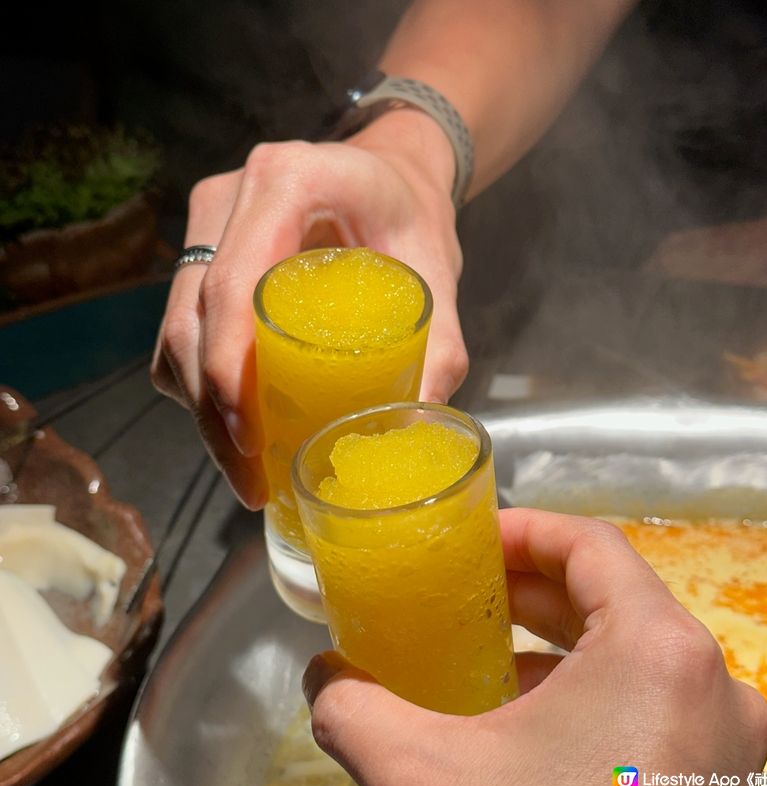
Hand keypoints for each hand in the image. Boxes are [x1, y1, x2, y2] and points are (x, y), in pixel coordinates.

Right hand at [150, 109, 465, 507]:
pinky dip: (197, 383)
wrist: (388, 175)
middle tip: (251, 480)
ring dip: (200, 406)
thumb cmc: (412, 215)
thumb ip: (440, 347)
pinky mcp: (204, 252)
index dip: (228, 369)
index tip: (251, 438)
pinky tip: (234, 423)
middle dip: (213, 411)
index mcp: (286, 181)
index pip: (232, 284)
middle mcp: (231, 198)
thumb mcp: (435, 270)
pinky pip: (179, 326)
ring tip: (246, 469)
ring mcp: (209, 224)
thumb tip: (415, 432)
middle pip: (192, 318)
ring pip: (176, 329)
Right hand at [303, 508, 766, 785]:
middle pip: (611, 594)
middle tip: (465, 588)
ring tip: (486, 649)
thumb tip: (321, 677)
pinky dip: (588, 693)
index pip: (589, 543)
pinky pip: (649, 705)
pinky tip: (526, 720)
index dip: (522, 529)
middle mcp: (709, 683)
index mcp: (658, 650)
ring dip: (556, 642)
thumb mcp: (426, 778)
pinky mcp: (717, 781)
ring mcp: (723, 738)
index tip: (470, 540)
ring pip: (632, 652)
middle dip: (530, 587)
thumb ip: (356, 711)